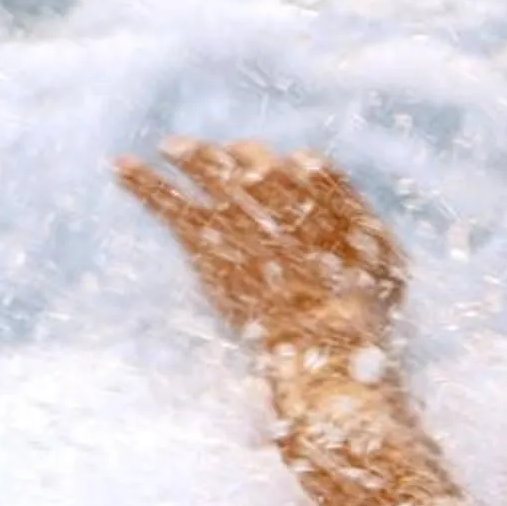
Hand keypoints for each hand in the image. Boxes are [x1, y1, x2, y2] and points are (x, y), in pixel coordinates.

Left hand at [116, 138, 407, 349]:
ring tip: (171, 146)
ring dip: (192, 157)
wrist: (330, 360)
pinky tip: (121, 168)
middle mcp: (290, 210)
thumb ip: (358, 221)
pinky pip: (172, 207)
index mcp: (333, 210)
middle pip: (260, 168)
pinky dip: (145, 186)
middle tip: (232, 158)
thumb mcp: (386, 267)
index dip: (303, 169)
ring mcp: (248, 226)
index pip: (313, 172)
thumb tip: (316, 175)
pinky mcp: (209, 250)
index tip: (294, 167)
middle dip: (242, 160)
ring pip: (214, 176)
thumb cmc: (364, 324)